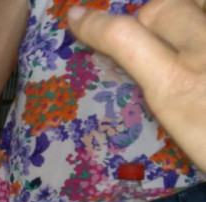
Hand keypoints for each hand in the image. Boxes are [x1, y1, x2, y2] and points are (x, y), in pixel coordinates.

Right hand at [67, 0, 205, 167]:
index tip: (76, 19)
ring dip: (188, 9)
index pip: (124, 37)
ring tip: (191, 28)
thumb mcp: (184, 122)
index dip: (94, 25)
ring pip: (195, 2)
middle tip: (156, 38)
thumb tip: (145, 69)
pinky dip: (201, 15)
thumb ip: (166, 88)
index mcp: (180, 88)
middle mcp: (205, 54)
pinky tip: (199, 24)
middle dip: (152, 17)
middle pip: (162, 9)